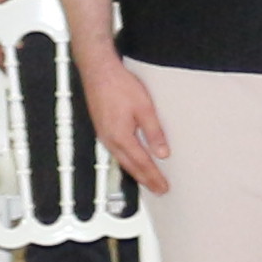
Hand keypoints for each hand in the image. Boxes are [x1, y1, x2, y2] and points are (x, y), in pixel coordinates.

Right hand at [82, 52, 175, 189]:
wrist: (99, 72)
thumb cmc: (119, 86)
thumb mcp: (145, 108)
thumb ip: (154, 132)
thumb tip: (162, 152)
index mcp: (121, 137)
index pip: (142, 163)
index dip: (153, 177)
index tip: (163, 187)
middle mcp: (110, 140)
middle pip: (130, 167)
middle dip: (146, 179)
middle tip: (158, 189)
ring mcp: (104, 135)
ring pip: (122, 161)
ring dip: (135, 172)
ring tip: (147, 180)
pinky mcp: (102, 129)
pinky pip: (116, 152)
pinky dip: (126, 161)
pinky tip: (131, 161)